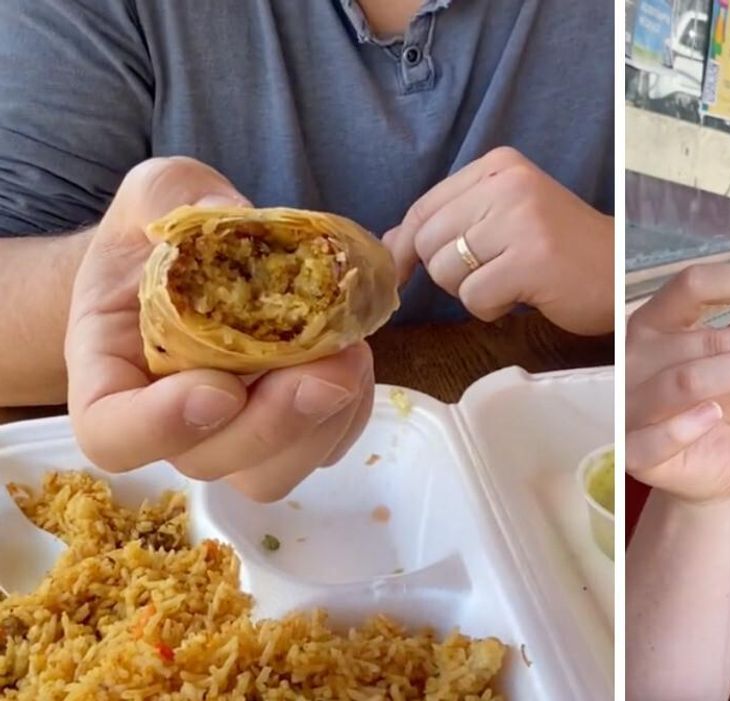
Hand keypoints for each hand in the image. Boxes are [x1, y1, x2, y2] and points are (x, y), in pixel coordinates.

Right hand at [66, 157, 373, 501]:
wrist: (202, 260)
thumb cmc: (165, 234)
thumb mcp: (157, 192)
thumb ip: (177, 197)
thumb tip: (232, 214)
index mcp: (110, 371)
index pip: (111, 434)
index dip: (160, 429)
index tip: (218, 389)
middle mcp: (168, 421)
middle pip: (207, 462)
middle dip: (273, 424)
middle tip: (325, 371)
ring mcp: (230, 433)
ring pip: (269, 475)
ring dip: (320, 426)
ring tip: (350, 356)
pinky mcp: (289, 429)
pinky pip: (323, 448)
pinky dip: (351, 414)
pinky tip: (357, 359)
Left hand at [383, 146, 612, 334]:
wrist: (620, 271)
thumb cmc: (560, 250)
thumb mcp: (504, 218)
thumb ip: (449, 224)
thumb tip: (387, 244)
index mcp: (498, 166)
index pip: (424, 207)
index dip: (406, 246)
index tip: (403, 272)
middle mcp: (508, 184)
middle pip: (428, 241)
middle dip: (448, 272)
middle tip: (491, 274)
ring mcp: (521, 219)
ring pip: (446, 272)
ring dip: (471, 292)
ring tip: (511, 282)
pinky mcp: (531, 259)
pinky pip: (474, 297)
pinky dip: (491, 308)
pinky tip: (523, 296)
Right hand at [625, 247, 729, 502]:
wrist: (711, 472)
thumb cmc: (726, 404)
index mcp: (654, 322)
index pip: (692, 285)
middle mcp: (634, 359)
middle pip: (704, 338)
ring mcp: (630, 405)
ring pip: (688, 381)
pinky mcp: (635, 453)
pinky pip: (655, 438)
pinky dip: (685, 425)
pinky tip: (717, 415)